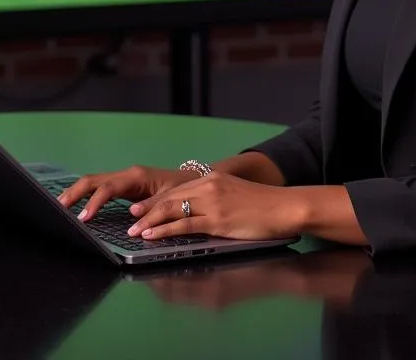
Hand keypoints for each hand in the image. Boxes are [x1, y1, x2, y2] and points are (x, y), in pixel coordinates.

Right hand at [57, 165, 198, 222]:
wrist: (194, 181)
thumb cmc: (184, 189)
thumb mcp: (171, 200)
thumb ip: (153, 209)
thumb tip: (132, 218)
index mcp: (136, 177)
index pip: (107, 188)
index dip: (93, 203)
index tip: (83, 219)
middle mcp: (127, 175)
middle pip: (93, 180)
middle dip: (74, 193)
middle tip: (58, 209)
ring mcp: (124, 180)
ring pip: (93, 182)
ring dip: (76, 193)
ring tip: (59, 208)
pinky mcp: (124, 187)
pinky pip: (100, 189)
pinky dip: (85, 196)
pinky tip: (76, 206)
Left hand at [127, 171, 301, 241]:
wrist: (284, 206)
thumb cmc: (263, 205)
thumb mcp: (234, 194)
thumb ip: (215, 198)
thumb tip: (197, 211)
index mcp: (212, 178)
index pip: (176, 189)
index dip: (156, 200)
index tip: (140, 207)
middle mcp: (209, 186)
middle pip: (169, 197)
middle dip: (147, 210)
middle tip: (130, 220)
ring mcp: (212, 203)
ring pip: (172, 210)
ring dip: (150, 222)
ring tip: (135, 232)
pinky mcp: (218, 220)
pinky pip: (184, 225)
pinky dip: (165, 231)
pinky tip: (152, 236)